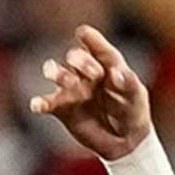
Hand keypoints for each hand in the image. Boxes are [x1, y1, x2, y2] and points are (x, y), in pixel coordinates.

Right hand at [29, 25, 150, 161]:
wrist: (123, 141)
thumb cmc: (132, 112)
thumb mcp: (136, 97)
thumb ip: (129, 84)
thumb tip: (117, 74)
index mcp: (107, 64)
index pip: (98, 48)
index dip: (92, 40)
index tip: (83, 33)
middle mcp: (86, 72)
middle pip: (76, 57)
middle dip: (81, 61)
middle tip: (95, 74)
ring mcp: (73, 88)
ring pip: (57, 73)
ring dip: (57, 73)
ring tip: (66, 82)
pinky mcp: (62, 107)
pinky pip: (48, 102)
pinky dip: (41, 102)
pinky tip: (37, 105)